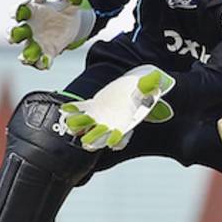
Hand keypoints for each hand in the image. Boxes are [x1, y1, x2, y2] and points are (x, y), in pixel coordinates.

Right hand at [9, 0, 94, 69]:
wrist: (72, 23)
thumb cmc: (63, 7)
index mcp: (31, 11)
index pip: (18, 10)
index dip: (15, 11)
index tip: (17, 13)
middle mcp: (29, 28)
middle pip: (13, 32)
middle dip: (12, 35)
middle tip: (14, 37)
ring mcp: (35, 42)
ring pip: (24, 51)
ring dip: (25, 55)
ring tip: (29, 57)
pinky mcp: (46, 53)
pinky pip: (40, 61)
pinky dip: (42, 63)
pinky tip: (47, 64)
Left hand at [59, 66, 174, 150]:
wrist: (132, 88)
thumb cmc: (142, 91)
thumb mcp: (148, 87)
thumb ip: (150, 85)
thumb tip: (155, 77)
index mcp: (127, 122)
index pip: (122, 136)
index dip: (118, 140)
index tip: (112, 144)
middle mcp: (111, 124)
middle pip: (101, 136)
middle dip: (94, 139)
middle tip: (87, 143)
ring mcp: (100, 117)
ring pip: (87, 125)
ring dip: (78, 127)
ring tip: (71, 125)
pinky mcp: (92, 107)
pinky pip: (80, 109)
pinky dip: (73, 109)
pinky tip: (66, 108)